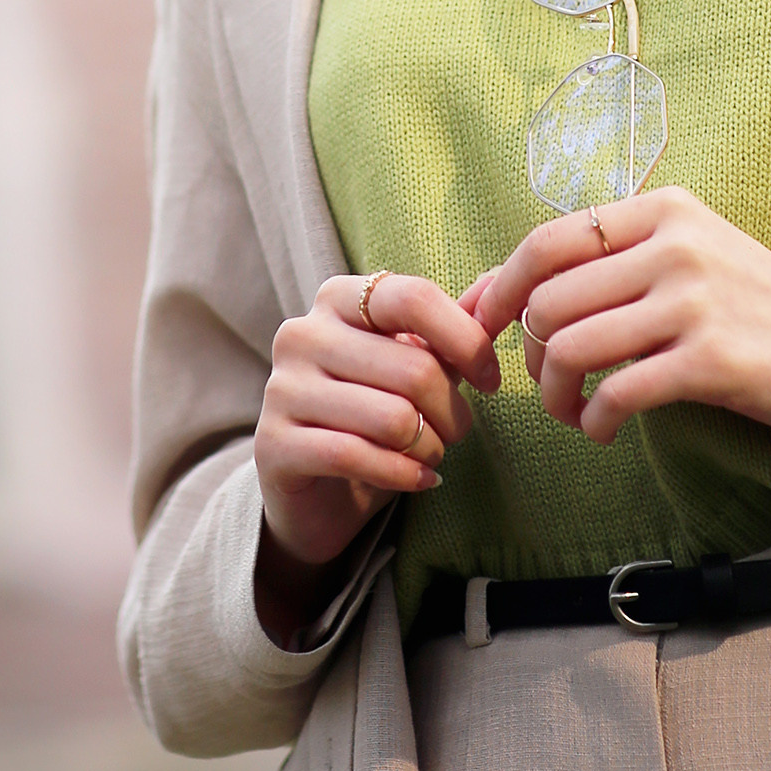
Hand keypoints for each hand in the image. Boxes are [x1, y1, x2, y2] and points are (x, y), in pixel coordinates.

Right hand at [254, 272, 501, 624]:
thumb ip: (453, 325)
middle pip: (413, 367)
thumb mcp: (415, 363)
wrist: (315, 491)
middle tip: (455, 432)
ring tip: (431, 454)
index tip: (490, 379)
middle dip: (453, 412)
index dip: (466, 340)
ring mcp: (282, 388)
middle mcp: (302, 334)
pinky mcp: (273, 444)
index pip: (413, 298)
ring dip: (430, 447)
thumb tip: (497, 280)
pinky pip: (357, 456)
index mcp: (337, 299)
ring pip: (392, 418)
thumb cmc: (374, 414)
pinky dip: (404, 475)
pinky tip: (420, 480)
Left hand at [463, 190, 770, 456]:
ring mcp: (696, 299)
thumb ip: (601, 265)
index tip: (485, 330)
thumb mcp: (684, 259)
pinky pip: (616, 392)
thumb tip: (488, 289)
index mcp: (663, 209)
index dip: (500, 290)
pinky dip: (593, 420)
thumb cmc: (754, 309)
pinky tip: (603, 430)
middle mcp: (675, 244)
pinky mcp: (713, 359)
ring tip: (572, 413)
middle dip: (529, 353)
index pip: (546, 242)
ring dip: (554, 393)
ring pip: (572, 346)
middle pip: (550, 299)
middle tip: (545, 384)